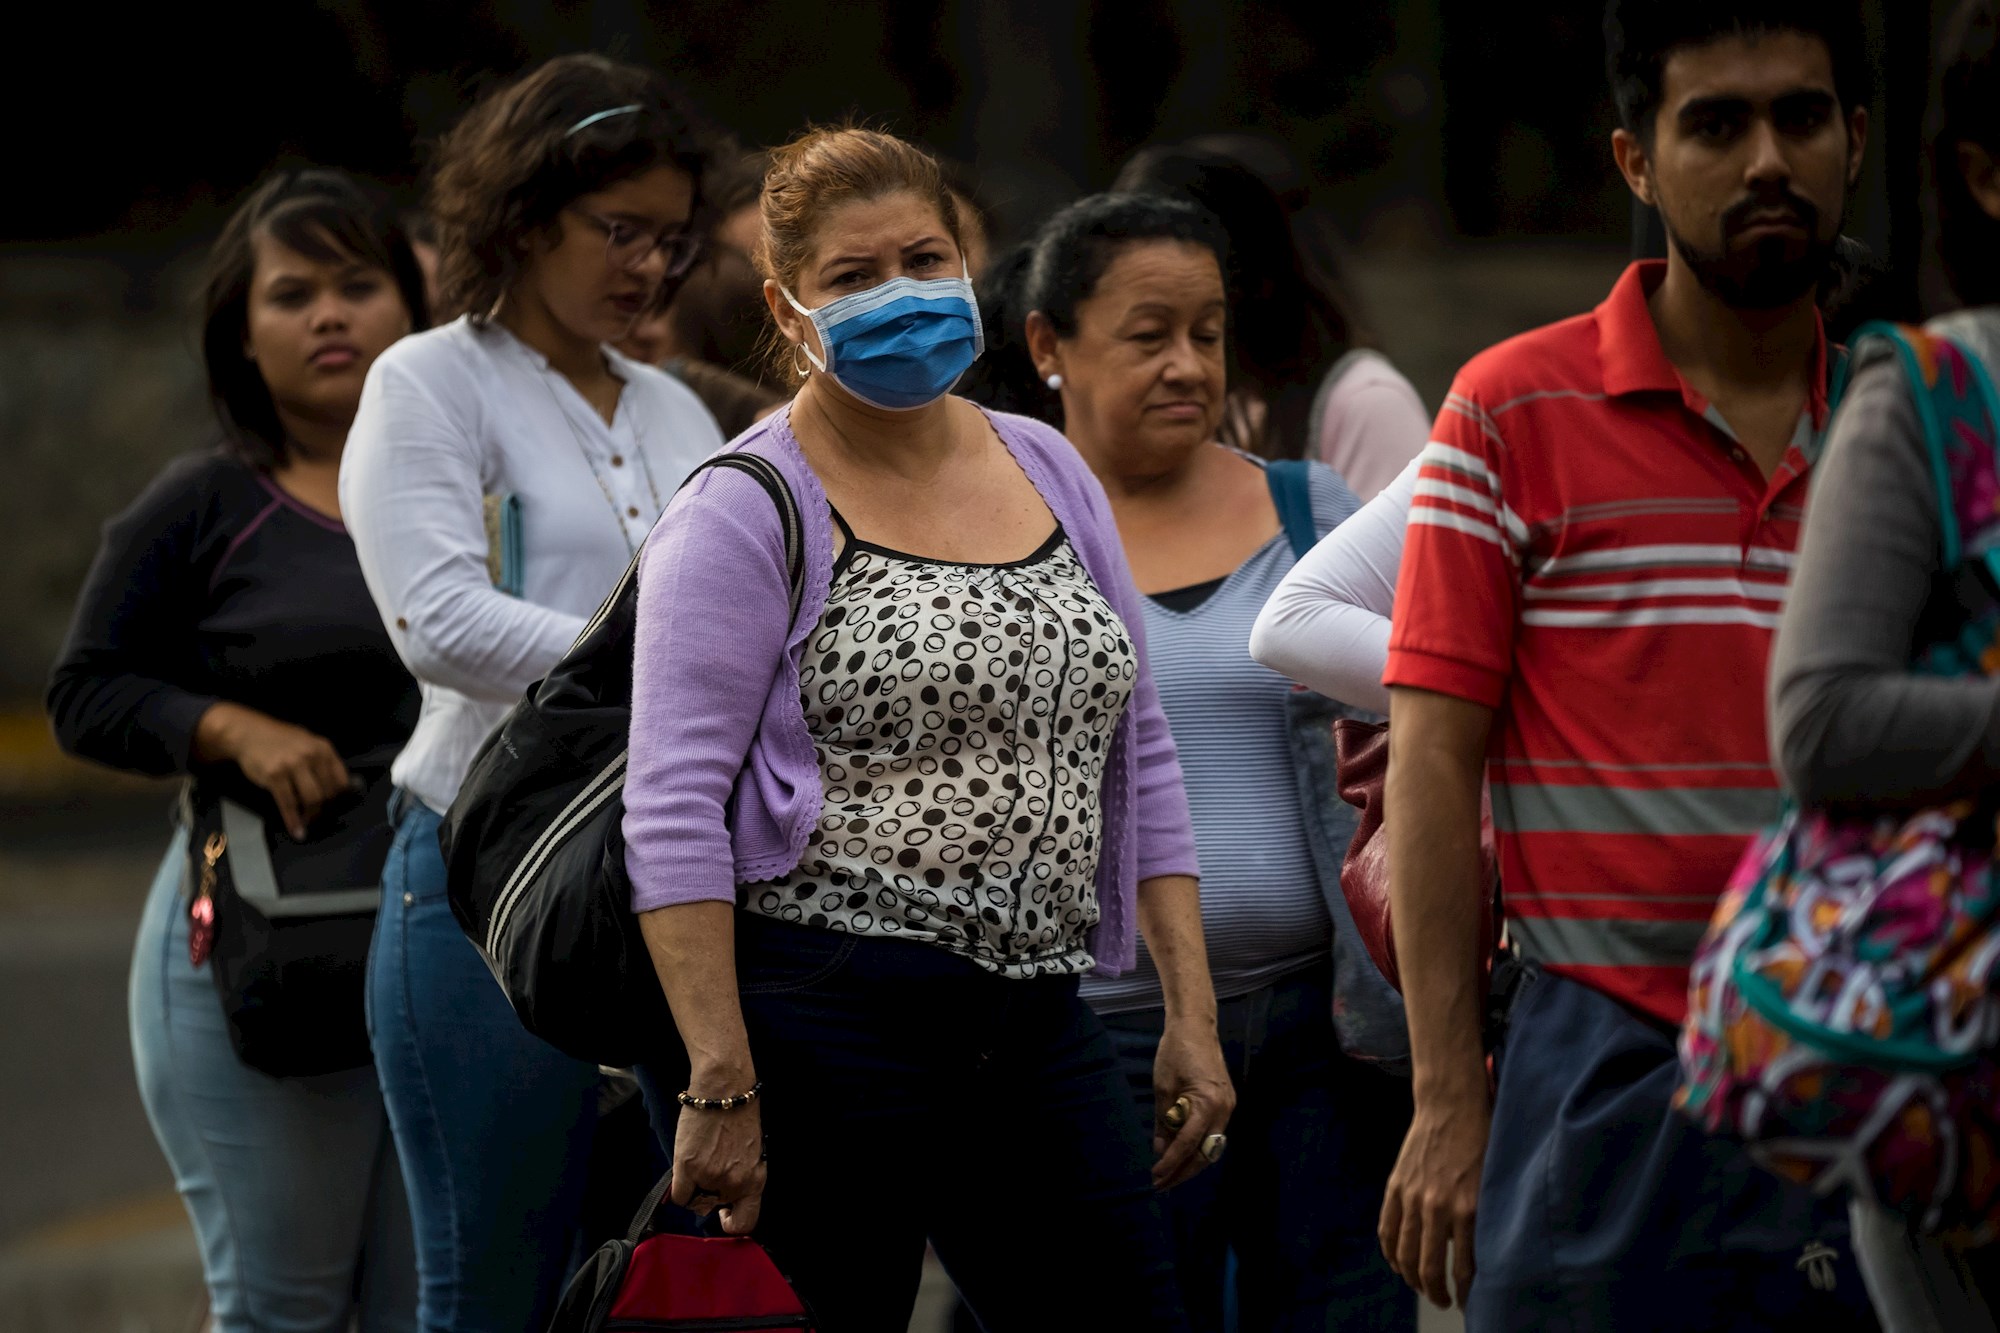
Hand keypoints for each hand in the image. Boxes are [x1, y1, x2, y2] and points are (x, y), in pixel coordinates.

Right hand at [194, 703, 351, 838]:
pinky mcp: (274, 775)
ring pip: (312, 799)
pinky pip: (288, 804)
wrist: (248, 733)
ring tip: (307, 823)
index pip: (342, 780)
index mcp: (324, 748)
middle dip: (325, 810)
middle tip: (318, 818)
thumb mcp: (308, 744)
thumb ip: (322, 763)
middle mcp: (312, 755)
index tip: (335, 809)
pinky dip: (293, 820)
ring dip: (311, 816)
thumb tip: (338, 790)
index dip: (340, 799)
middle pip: (328, 792)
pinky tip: (296, 830)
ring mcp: (293, 765)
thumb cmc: (280, 741)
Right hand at [668, 1088, 766, 1235]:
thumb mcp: (752, 1153)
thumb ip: (742, 1177)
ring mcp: (710, 1176)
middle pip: (714, 1208)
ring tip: (700, 1162)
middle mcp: (735, 1183)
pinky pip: (680, 1196)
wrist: (725, 1090)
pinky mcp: (688, 1167)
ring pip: (695, 1202)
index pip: (746, 1223)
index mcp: (756, 1180)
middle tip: (708, 1172)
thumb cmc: (740, 1116)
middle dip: (710, 1194)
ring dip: (695, 1187)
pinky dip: (680, 1187)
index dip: (731, 1221)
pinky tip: (685, 1169)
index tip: (724, 1211)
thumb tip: (726, 1196)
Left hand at [1150, 1016, 1234, 1189]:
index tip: (1155, 1177)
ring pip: (1211, 1146)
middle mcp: (1225, 1110)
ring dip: (1191, 1163)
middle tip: (1161, 1185)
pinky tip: (1181, 1153)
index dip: (1171, 1163)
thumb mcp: (1162, 1087)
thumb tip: (1160, 1151)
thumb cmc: (1175, 1052)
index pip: (1188, 1144)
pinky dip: (1198, 1146)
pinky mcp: (1227, 1103)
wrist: (1196, 1026)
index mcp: (1209, 1104)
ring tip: (1170, 1175)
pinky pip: (1213, 1134)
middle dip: (1183, 1172)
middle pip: (1205, 1153)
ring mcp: (1229, 1107)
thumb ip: (1163, 1122)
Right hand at [1379, 1085, 1489, 1309]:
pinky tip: (1398, 1263)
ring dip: (1412, 1278)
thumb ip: (1484, 1218)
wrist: (1451, 1105)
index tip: (1469, 1303)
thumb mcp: (1493, 1183)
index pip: (1465, 1268)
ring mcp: (1412, 1197)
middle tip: (1444, 1301)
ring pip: (1405, 1254)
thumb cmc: (1481, 1141)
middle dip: (1437, 1292)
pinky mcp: (1395, 1187)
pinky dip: (1390, 1252)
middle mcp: (1438, 1207)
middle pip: (1429, 1268)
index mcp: (1468, 1208)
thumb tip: (1480, 1253)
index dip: (1466, 1293)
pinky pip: (1387, 1230)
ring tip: (1422, 1287)